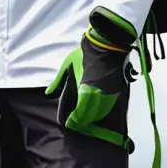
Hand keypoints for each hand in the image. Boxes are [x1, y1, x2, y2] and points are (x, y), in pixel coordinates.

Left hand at [46, 8, 134, 143]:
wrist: (106, 43)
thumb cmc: (84, 53)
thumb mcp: (67, 65)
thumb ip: (58, 81)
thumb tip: (48, 93)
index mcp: (86, 88)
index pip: (80, 111)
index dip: (75, 119)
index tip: (70, 123)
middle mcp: (99, 93)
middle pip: (91, 114)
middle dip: (84, 121)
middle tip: (77, 124)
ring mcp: (110, 91)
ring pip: (102, 111)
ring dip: (94, 117)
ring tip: (87, 120)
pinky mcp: (118, 88)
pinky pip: (111, 104)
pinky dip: (104, 110)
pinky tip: (99, 111)